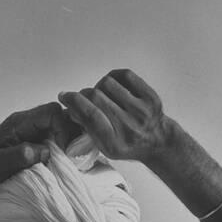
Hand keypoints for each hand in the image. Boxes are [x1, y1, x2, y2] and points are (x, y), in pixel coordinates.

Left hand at [0, 102, 77, 191]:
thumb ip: (20, 155)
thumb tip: (45, 152)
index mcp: (19, 123)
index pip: (51, 112)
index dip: (63, 129)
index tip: (63, 151)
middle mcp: (28, 123)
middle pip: (60, 116)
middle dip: (70, 134)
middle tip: (71, 157)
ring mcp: (32, 132)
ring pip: (60, 127)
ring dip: (68, 142)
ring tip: (68, 161)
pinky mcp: (34, 142)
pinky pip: (54, 138)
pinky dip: (62, 149)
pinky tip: (61, 163)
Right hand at [58, 69, 172, 162]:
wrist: (156, 141)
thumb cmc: (126, 143)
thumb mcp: (104, 146)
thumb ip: (87, 127)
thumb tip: (71, 106)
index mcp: (114, 143)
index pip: (90, 115)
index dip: (74, 101)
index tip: (65, 96)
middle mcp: (129, 127)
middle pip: (95, 97)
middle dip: (84, 95)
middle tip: (83, 98)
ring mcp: (142, 111)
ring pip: (107, 83)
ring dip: (99, 87)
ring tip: (102, 96)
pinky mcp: (150, 97)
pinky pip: (124, 75)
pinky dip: (113, 78)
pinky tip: (113, 87)